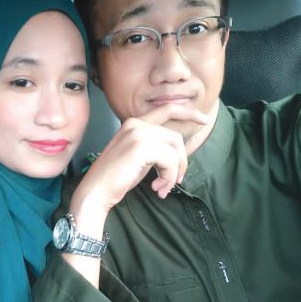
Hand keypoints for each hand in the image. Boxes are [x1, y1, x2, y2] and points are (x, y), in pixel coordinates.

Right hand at [71, 102, 207, 214]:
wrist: (96, 191)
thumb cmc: (116, 179)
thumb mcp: (139, 158)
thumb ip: (156, 148)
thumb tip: (179, 153)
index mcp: (133, 123)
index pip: (167, 109)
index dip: (189, 112)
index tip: (204, 120)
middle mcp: (136, 124)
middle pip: (175, 137)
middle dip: (181, 161)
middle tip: (175, 181)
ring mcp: (138, 133)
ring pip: (175, 150)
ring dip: (174, 172)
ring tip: (163, 187)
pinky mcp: (142, 147)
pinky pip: (170, 160)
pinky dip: (168, 176)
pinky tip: (157, 187)